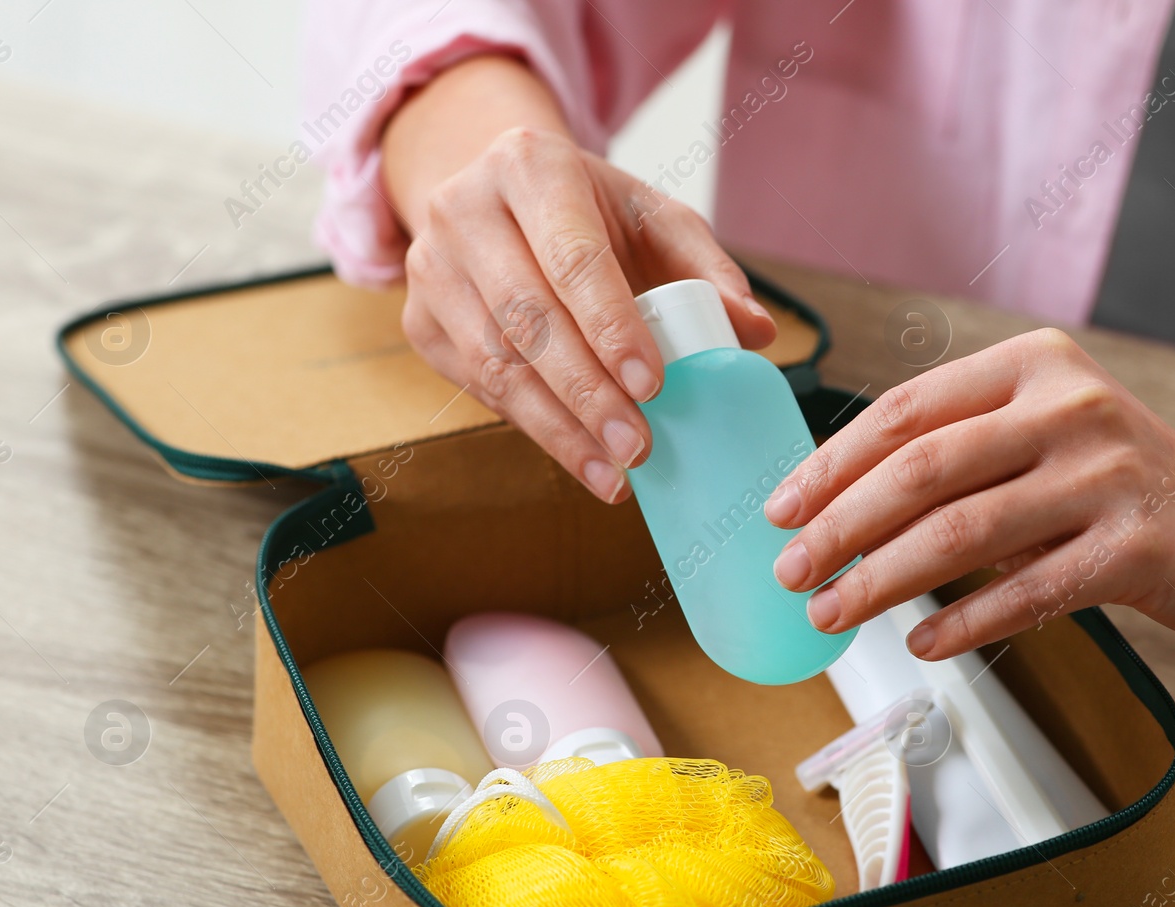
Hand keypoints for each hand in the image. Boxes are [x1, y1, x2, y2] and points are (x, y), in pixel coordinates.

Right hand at [397, 126, 774, 502]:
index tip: (652, 385)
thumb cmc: (588, 213)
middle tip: (637, 446)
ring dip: (558, 427)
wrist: (495, 200)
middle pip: (528, 318)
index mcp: (530, 165)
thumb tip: (756, 331)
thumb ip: (706, 268)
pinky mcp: (418, 320)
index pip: (572, 258)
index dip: (611, 326)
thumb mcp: (651, 218)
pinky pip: (476, 386)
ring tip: (614, 472)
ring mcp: (431, 266)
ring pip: (494, 362)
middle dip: (587, 393)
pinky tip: (579, 457)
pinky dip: (532, 427)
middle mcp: (464, 209)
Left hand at [763, 328, 1174, 658]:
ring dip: (882, 582)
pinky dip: (965, 622)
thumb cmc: (1124, 483)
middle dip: (839, 527)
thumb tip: (838, 509)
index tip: (779, 511)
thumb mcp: (1046, 435)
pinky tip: (922, 644)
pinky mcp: (1140, 547)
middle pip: (922, 470)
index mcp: (1032, 366)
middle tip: (791, 573)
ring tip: (833, 615)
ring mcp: (1108, 476)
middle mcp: (1070, 407)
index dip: (831, 464)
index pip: (905, 411)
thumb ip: (963, 453)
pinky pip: (1028, 591)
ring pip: (963, 533)